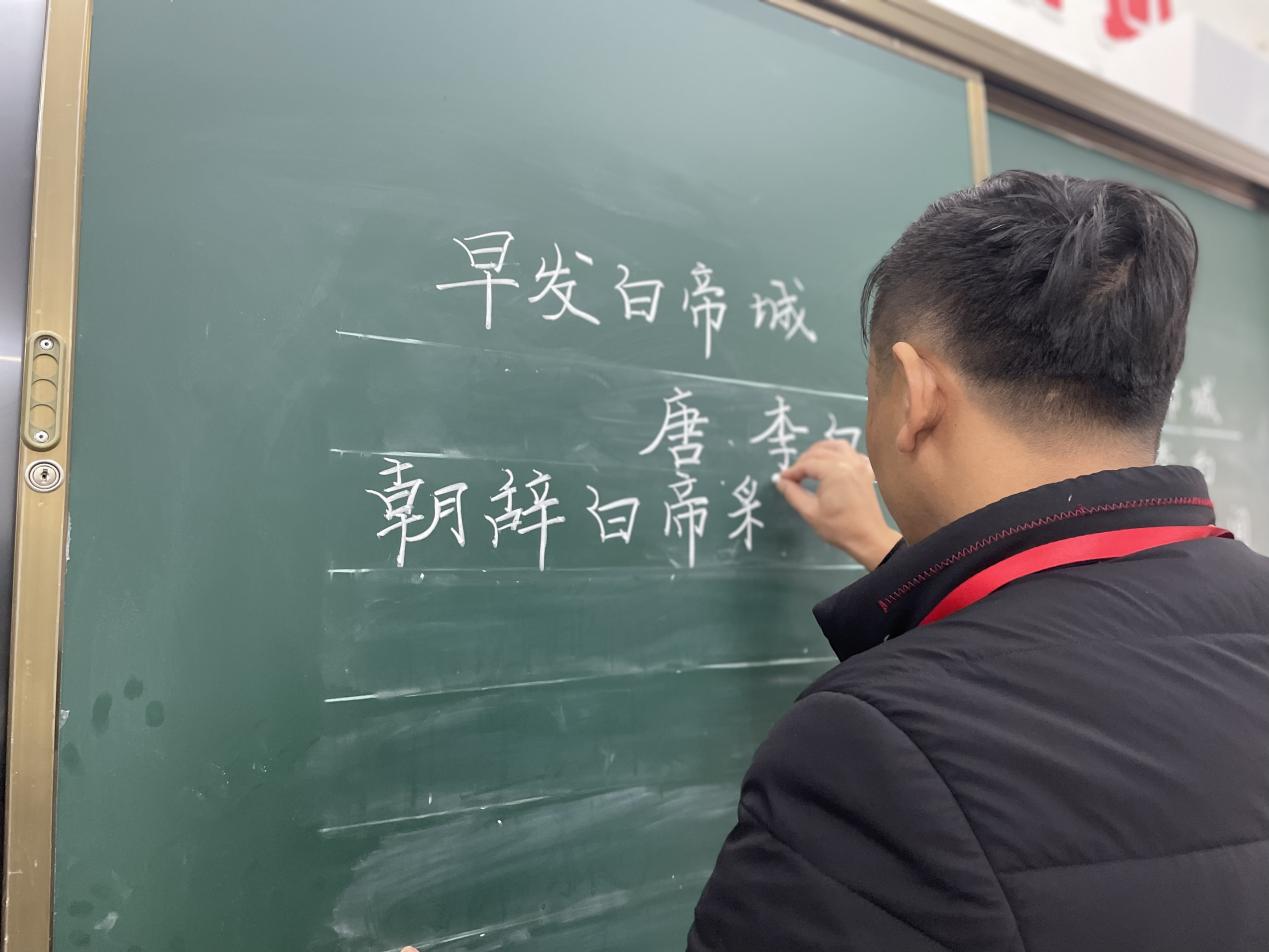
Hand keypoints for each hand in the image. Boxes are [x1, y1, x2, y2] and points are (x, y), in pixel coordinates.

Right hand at [776, 440, 901, 570]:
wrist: (868, 538)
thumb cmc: (838, 527)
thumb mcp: (810, 512)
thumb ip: (793, 493)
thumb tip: (780, 481)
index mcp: (834, 471)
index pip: (807, 464)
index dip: (792, 471)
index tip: (782, 479)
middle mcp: (849, 462)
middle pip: (820, 451)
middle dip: (803, 461)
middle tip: (793, 476)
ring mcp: (861, 465)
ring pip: (838, 446)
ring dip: (821, 450)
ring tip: (810, 462)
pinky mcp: (867, 471)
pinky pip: (852, 453)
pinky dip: (840, 453)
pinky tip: (833, 463)